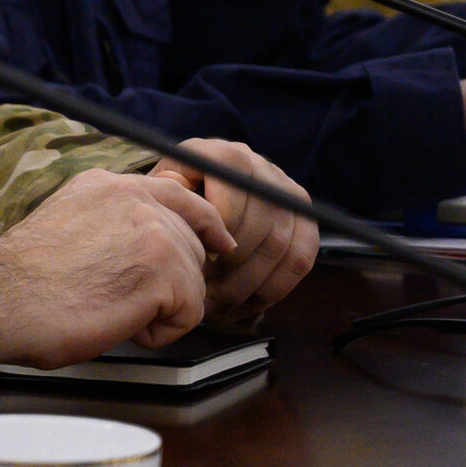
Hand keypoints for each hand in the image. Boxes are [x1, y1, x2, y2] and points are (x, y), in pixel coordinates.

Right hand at [0, 169, 229, 370]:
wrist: (0, 299)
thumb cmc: (23, 278)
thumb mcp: (69, 221)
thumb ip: (110, 218)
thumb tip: (145, 238)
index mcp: (108, 185)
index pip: (180, 195)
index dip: (205, 223)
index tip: (218, 243)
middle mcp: (135, 198)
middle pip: (193, 243)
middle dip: (173, 279)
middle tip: (128, 299)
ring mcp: (153, 233)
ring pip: (193, 283)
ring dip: (161, 308)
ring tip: (113, 309)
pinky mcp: (163, 273)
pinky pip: (189, 315)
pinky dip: (160, 332)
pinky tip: (121, 323)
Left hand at [148, 143, 316, 313]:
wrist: (199, 189)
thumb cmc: (172, 199)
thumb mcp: (161, 193)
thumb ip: (167, 198)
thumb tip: (177, 204)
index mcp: (221, 157)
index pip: (229, 208)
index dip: (214, 244)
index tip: (193, 268)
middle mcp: (260, 167)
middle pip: (259, 231)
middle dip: (230, 274)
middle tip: (203, 300)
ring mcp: (286, 190)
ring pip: (280, 249)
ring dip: (248, 288)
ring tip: (217, 309)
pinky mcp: (304, 216)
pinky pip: (300, 260)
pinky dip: (274, 289)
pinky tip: (245, 305)